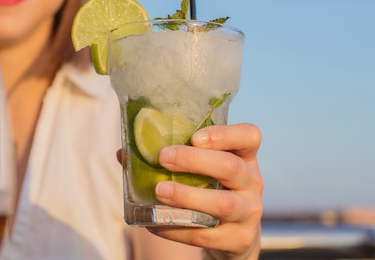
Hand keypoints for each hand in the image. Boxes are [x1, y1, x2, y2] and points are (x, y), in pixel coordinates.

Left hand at [148, 123, 262, 259]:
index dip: (224, 134)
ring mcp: (249, 212)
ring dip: (187, 196)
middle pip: (231, 167)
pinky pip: (207, 234)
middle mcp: (252, 182)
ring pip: (223, 204)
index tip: (194, 136)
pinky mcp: (239, 239)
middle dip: (194, 161)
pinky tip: (155, 223)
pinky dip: (177, 229)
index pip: (249, 136)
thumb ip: (168, 157)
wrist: (233, 236)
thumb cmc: (210, 191)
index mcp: (243, 156)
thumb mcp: (200, 171)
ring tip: (159, 191)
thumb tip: (123, 152)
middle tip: (163, 158)